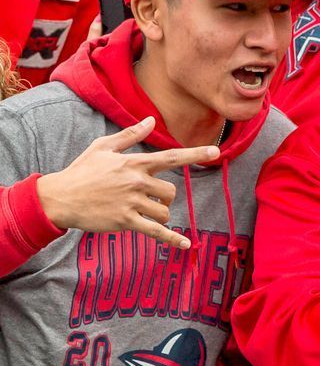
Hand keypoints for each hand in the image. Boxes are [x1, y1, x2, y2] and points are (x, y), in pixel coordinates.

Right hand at [35, 118, 220, 248]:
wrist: (58, 198)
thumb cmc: (81, 171)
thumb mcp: (103, 148)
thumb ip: (130, 135)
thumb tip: (150, 120)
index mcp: (134, 163)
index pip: (171, 157)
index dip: (195, 154)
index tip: (216, 151)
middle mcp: (136, 182)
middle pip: (170, 192)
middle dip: (165, 198)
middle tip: (148, 199)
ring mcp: (131, 203)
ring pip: (164, 211)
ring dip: (160, 214)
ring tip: (141, 211)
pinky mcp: (125, 221)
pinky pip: (155, 231)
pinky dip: (172, 238)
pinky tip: (185, 244)